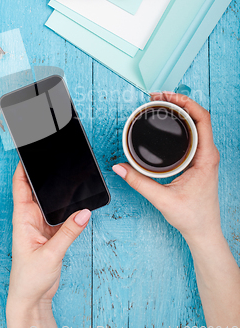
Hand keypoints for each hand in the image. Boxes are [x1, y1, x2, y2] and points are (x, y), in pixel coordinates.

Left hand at [7, 162, 90, 311]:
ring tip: (71, 177)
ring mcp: (41, 225)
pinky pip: (60, 214)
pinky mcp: (51, 233)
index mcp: (23, 218)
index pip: (20, 186)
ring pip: (50, 201)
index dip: (23, 168)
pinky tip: (78, 202)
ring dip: (59, 192)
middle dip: (45, 175)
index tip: (30, 152)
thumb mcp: (50, 254)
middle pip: (37, 190)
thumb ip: (69, 232)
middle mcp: (30, 218)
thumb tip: (84, 212)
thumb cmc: (29, 279)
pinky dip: (68, 208)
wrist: (31, 299)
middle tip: (57, 159)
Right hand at [112, 92, 220, 244]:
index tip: (167, 96)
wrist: (203, 231)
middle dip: (179, 101)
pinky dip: (181, 123)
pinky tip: (169, 121)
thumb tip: (119, 168)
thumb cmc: (192, 217)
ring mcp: (205, 156)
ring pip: (197, 124)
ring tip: (162, 103)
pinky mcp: (199, 160)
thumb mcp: (162, 199)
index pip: (202, 119)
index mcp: (206, 158)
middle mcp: (208, 153)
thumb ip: (138, 182)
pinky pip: (194, 133)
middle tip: (158, 96)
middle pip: (198, 116)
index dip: (185, 102)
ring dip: (180, 111)